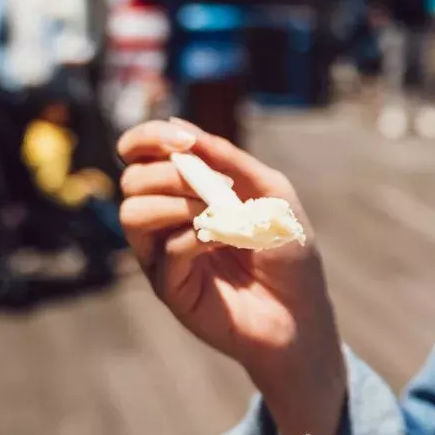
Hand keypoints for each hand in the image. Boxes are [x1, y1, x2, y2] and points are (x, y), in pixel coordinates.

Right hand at [116, 118, 345, 434]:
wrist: (302, 309)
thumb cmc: (287, 249)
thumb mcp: (269, 191)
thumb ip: (228, 159)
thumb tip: (179, 125)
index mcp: (183, 191)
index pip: (139, 155)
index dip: (147, 138)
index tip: (181, 141)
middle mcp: (164, 220)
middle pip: (132, 180)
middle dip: (173, 174)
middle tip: (215, 189)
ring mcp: (163, 255)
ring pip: (132, 213)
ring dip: (177, 204)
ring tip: (220, 217)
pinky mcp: (169, 288)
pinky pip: (164, 251)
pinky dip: (197, 237)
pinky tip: (226, 243)